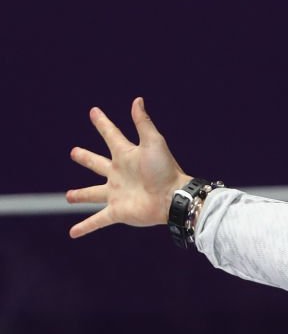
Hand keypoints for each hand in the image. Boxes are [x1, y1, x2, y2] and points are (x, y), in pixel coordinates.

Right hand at [66, 97, 190, 237]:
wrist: (174, 198)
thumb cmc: (166, 170)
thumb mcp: (153, 143)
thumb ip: (143, 123)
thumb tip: (137, 99)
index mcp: (126, 155)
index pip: (111, 135)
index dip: (103, 123)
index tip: (93, 112)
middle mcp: (119, 174)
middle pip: (97, 164)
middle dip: (86, 158)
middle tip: (74, 152)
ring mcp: (117, 194)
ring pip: (93, 194)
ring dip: (80, 195)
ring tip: (68, 196)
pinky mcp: (118, 212)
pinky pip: (97, 220)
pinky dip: (85, 227)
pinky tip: (73, 233)